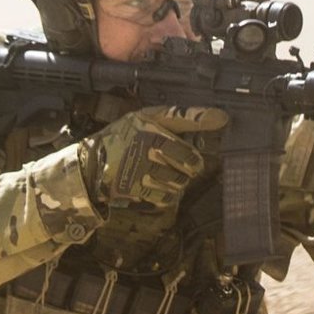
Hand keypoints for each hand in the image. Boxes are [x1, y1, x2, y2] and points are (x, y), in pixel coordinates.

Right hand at [83, 106, 226, 212]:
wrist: (91, 165)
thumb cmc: (126, 139)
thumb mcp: (146, 120)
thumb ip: (180, 119)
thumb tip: (219, 117)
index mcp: (147, 122)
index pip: (179, 118)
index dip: (201, 118)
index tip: (222, 118)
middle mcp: (144, 142)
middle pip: (187, 159)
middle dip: (191, 165)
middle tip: (187, 166)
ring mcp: (139, 166)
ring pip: (178, 180)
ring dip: (178, 181)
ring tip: (165, 174)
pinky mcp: (134, 187)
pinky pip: (166, 196)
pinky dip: (167, 194)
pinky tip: (159, 186)